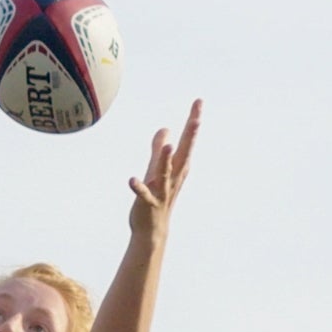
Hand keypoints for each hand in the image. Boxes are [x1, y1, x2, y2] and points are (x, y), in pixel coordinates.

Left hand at [126, 102, 202, 244]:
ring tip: (170, 145)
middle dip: (190, 135)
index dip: (193, 121)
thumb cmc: (156, 198)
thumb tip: (165, 129)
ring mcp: (162, 190)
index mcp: (178, 168)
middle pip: (184, 153)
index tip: (199, 101)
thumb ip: (159, 149)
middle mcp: (174, 178)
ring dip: (167, 160)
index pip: (187, 141)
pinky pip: (144, 194)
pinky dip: (139, 187)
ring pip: (166, 173)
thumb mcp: (157, 170)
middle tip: (198, 116)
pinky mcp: (149, 203)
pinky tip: (131, 180)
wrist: (151, 231)